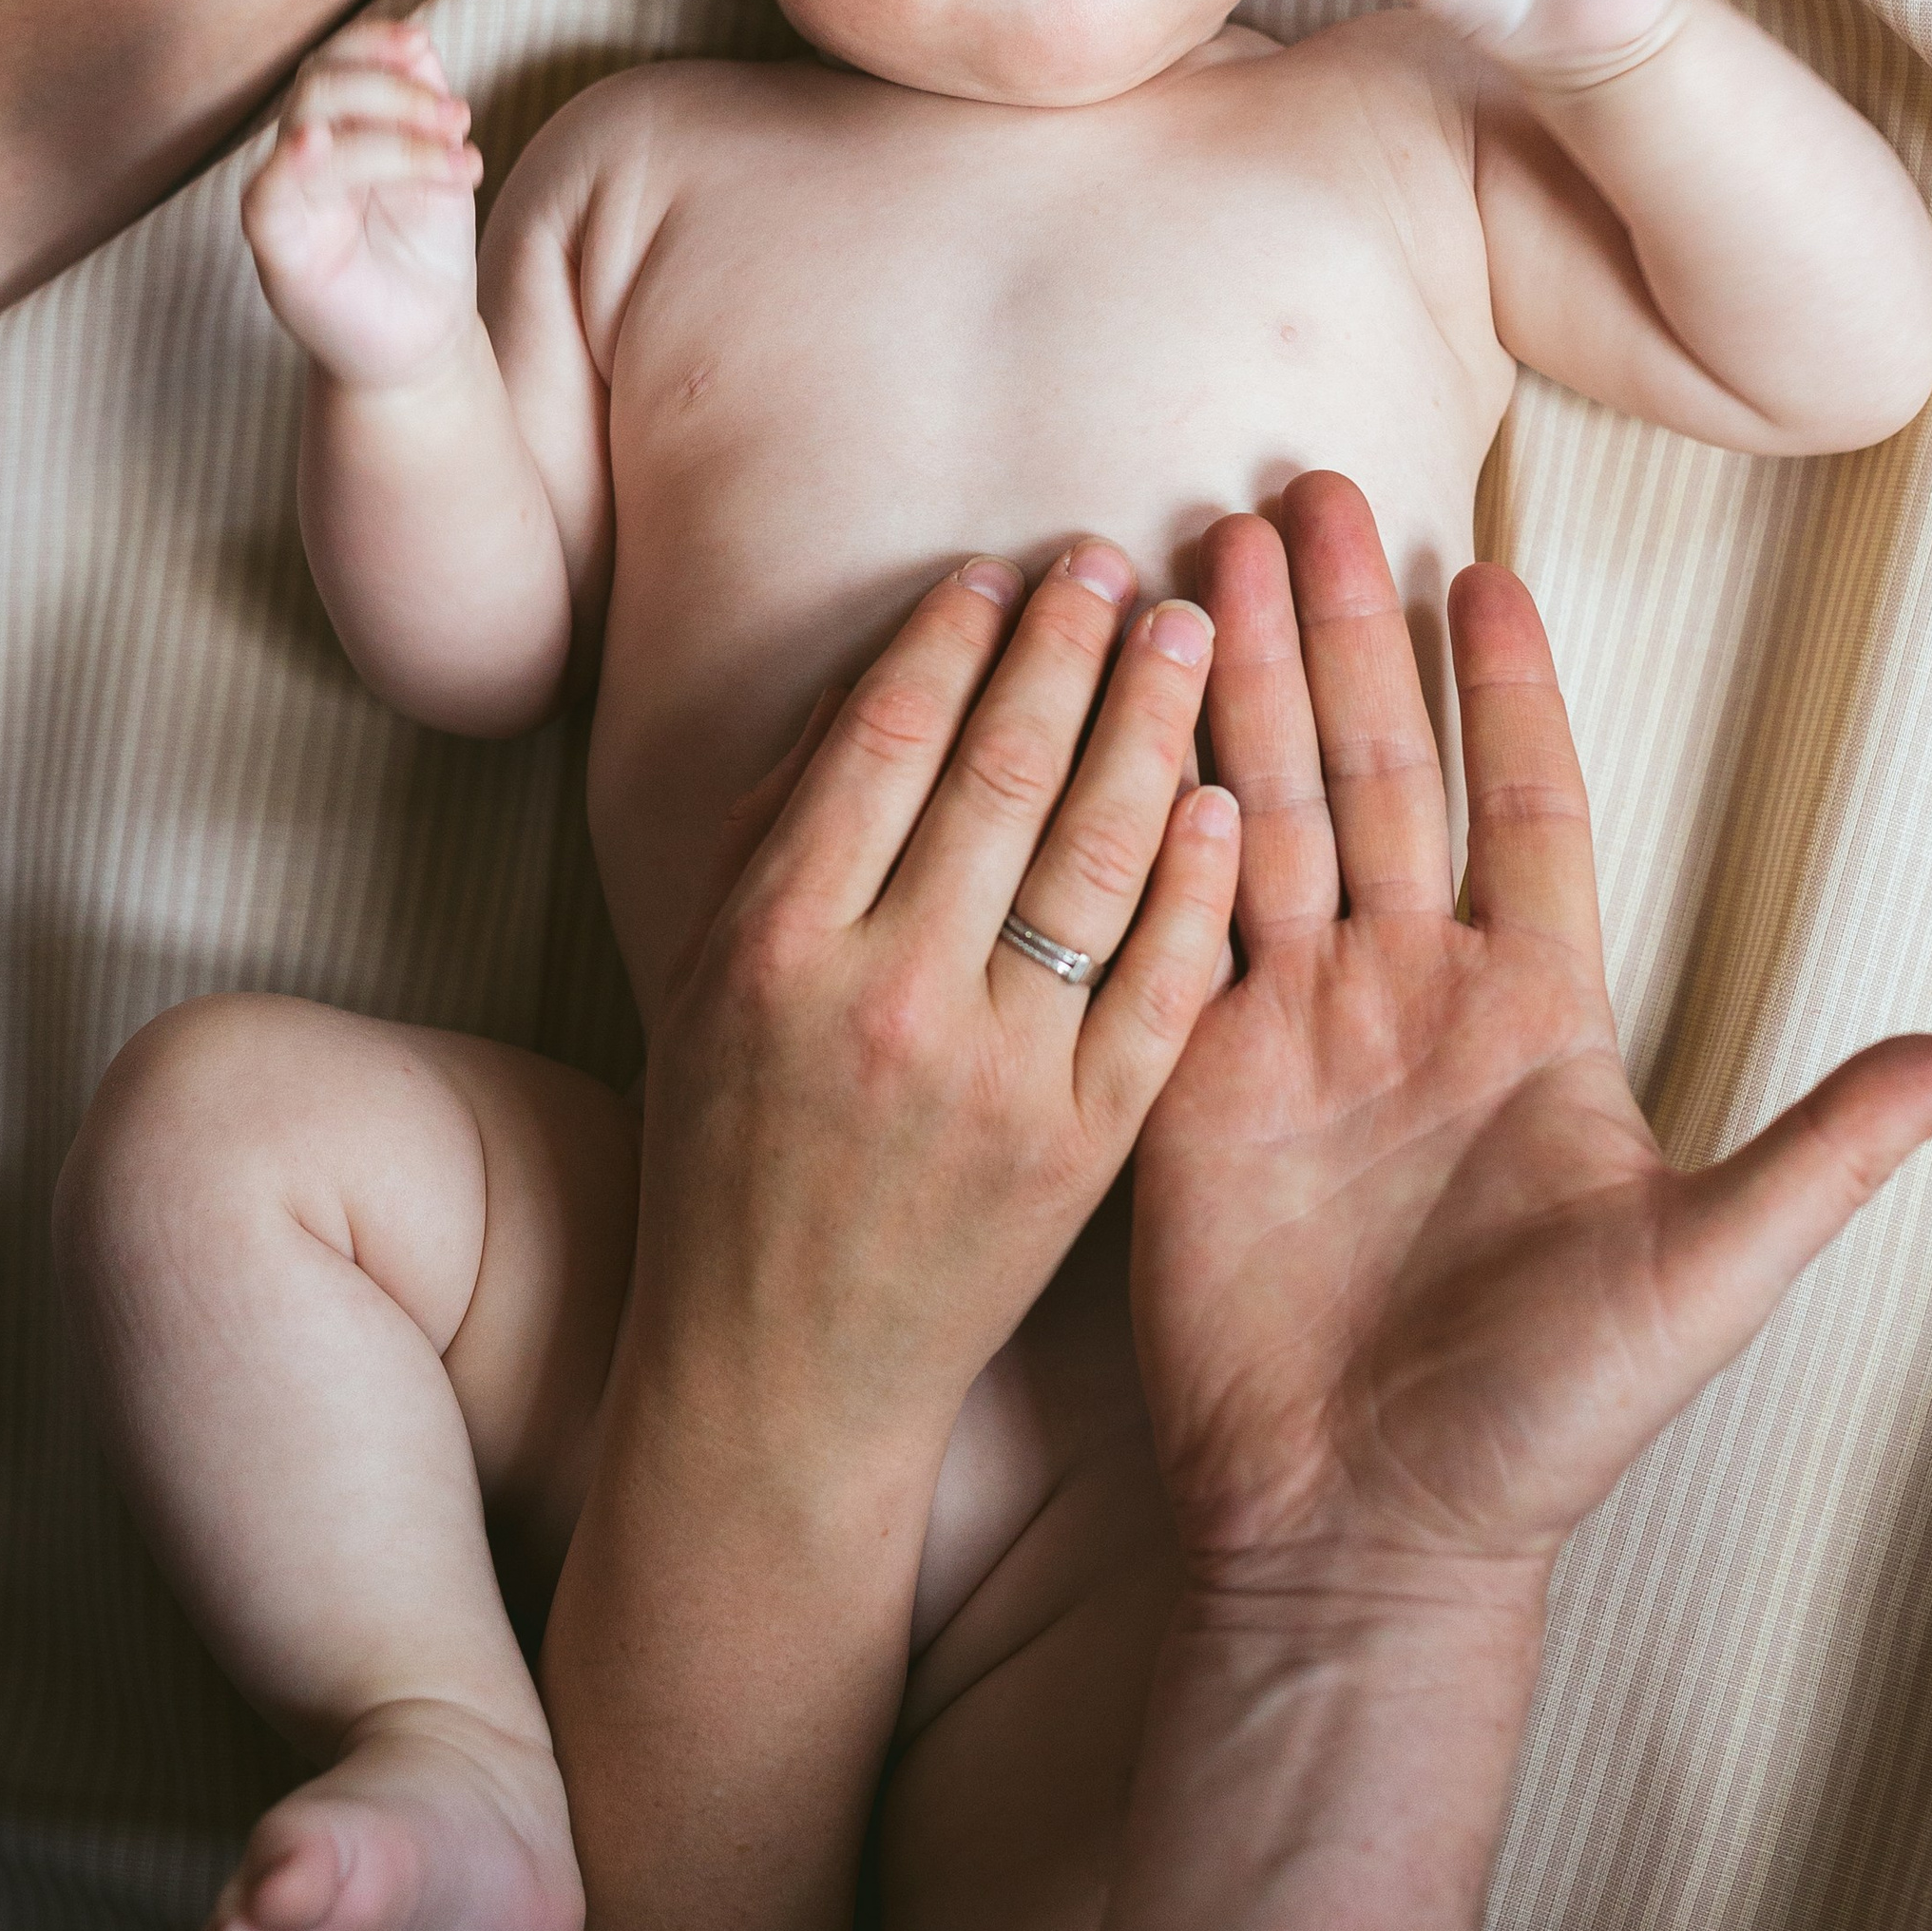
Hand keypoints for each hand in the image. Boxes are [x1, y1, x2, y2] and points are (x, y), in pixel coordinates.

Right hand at [240, 18, 481, 388]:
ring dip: (390, 133)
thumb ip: (424, 107)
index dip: (372, 41)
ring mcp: (286, 199)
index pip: (336, 60)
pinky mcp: (276, 247)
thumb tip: (418, 42)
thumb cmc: (424, 252)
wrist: (421, 341)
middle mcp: (303, 157)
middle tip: (456, 119)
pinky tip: (323, 148)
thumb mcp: (437, 168)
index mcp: (339, 130)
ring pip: (307, 127)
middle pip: (319, 84)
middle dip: (394, 90)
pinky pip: (266, 194)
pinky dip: (292, 163)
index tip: (422, 45)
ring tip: (458, 161)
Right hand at [627, 543, 1241, 1493]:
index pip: (882, 738)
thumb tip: (885, 673)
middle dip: (1066, 643)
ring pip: (1095, 855)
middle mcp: (883, 993)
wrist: (781, 1372)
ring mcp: (994, 1073)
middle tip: (1114, 558)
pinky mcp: (1083, 1147)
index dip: (953, 636)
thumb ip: (781, 827)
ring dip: (1150, 722)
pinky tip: (1223, 794)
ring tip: (1190, 629)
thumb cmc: (729, 1152)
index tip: (1003, 567)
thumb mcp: (708, 978)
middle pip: (1000, 771)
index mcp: (774, 939)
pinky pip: (1158, 985)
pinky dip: (1193, 881)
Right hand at [1132, 474, 1931, 1597]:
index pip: (1522, 808)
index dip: (1503, 687)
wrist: (1363, 1530)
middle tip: (1305, 488)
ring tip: (1208, 549)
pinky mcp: (1190, 1077)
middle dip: (1341, 627)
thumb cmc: (1545, 1418)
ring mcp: (1290, 1029)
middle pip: (1374, 768)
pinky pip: (1173, 916)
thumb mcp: (1707, 1269)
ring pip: (1268, 810)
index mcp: (1534, 1016)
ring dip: (1243, 684)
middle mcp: (1406, 996)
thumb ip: (1832, 1146)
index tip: (1484, 562)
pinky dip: (1157, 811)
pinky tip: (1139, 705)